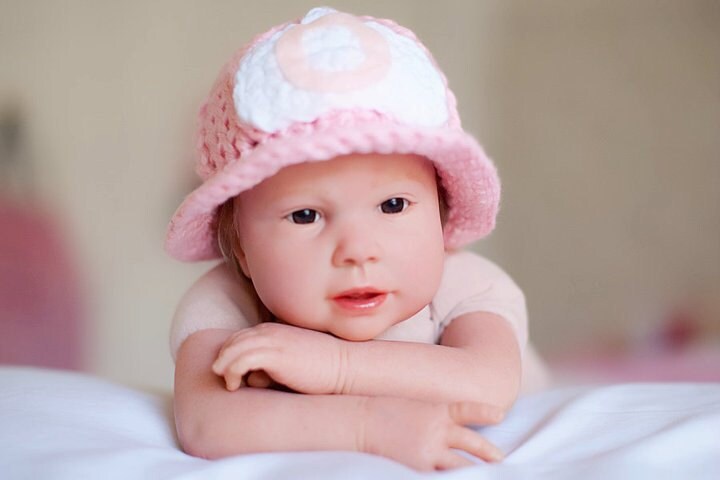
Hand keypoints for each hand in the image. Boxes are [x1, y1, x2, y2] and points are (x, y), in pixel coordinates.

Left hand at [212, 323, 344, 393]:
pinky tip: (235, 384)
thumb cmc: (321, 369)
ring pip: (233, 348)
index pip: (241, 337)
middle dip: (224, 358)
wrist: (344, 366)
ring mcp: (272, 341)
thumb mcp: (291, 363)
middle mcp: (270, 332)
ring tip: (227, 382)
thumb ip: (270, 366)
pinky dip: (232, 370)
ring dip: (224, 365)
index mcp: (274, 331)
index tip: (229, 371)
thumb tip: (252, 378)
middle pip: (234, 341)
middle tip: (222, 376)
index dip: (231, 353)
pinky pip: (242, 359)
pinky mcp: (276, 355)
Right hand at [361, 397, 504, 470]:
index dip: (484, 412)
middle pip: (471, 442)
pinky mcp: (419, 468)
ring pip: (462, 467)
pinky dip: (448, 479)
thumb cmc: (378, 413)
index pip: (466, 410)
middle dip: (489, 452)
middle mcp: (438, 430)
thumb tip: (443, 430)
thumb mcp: (409, 409)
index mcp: (436, 410)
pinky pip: (440, 477)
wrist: (359, 423)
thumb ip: (429, 419)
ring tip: (487, 477)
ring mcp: (430, 451)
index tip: (500, 415)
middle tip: (501, 460)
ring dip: (475, 473)